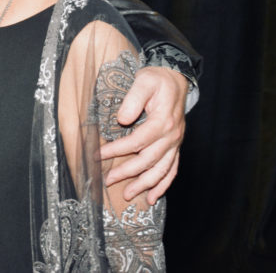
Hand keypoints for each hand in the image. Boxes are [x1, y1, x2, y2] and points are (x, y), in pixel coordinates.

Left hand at [100, 66, 187, 203]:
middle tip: (108, 180)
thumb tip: (123, 119)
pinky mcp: (176, 146)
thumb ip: (133, 99)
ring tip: (128, 194)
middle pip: (148, 160)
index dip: (117, 150)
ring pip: (161, 169)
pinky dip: (163, 185)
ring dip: (144, 184)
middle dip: (127, 172)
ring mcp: (175, 143)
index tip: (99, 155)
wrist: (175, 79)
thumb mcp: (144, 81)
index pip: (137, 141)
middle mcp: (172, 135)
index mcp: (163, 121)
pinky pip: (172, 169)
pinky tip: (153, 196)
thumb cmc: (157, 80)